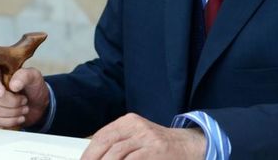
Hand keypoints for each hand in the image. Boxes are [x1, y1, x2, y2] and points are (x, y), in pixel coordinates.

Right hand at [0, 66, 49, 127]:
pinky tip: (20, 117)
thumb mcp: (34, 76)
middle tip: (25, 100)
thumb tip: (13, 85)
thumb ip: (24, 76)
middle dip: (13, 102)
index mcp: (0, 72)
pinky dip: (11, 121)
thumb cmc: (34, 86)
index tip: (3, 92)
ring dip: (14, 112)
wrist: (38, 103)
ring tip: (25, 108)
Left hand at [81, 113, 205, 159]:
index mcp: (129, 122)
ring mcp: (147, 138)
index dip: (89, 153)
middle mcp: (137, 126)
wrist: (189, 146)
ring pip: (117, 154)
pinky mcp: (156, 150)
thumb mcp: (137, 138)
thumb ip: (118, 146)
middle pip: (106, 144)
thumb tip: (95, 157)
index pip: (101, 136)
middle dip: (94, 159)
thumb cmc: (160, 147)